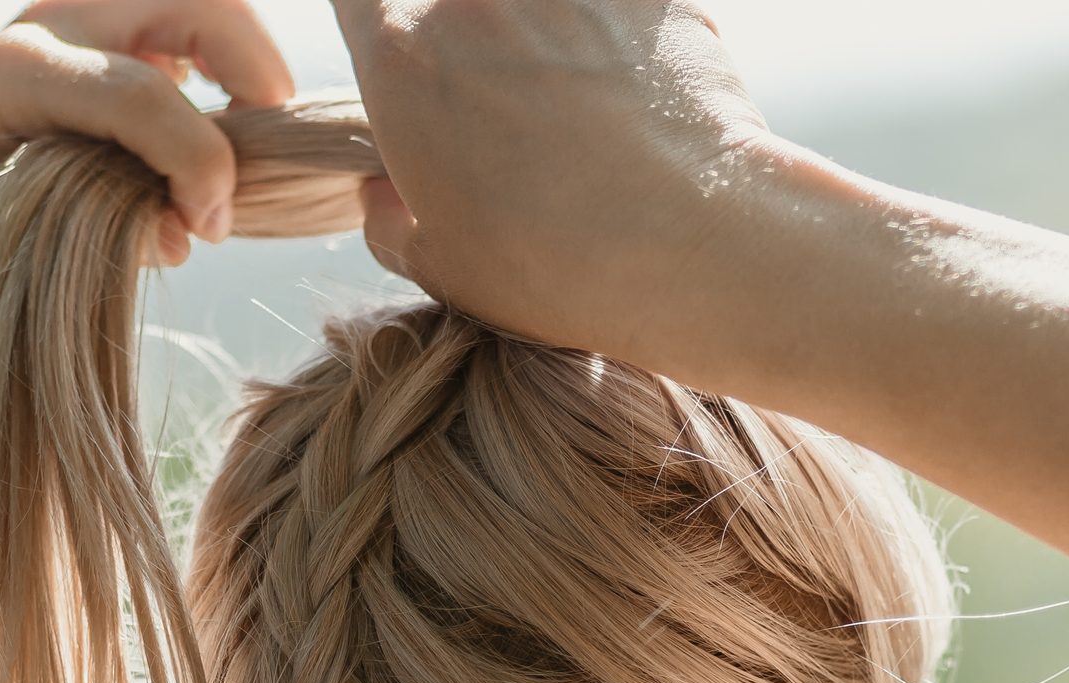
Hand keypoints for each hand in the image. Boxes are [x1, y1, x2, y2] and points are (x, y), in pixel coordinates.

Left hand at [0, 0, 296, 262]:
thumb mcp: (15, 239)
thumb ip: (104, 235)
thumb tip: (183, 233)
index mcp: (19, 69)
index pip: (143, 99)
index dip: (201, 166)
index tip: (209, 226)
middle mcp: (55, 18)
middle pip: (200, 4)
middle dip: (256, 75)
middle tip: (261, 153)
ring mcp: (85, 10)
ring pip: (206, 3)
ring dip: (245, 68)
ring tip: (238, 144)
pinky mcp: (109, 23)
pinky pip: (193, 24)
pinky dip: (223, 68)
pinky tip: (210, 127)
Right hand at [329, 0, 781, 363]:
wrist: (688, 246)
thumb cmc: (556, 269)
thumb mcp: (441, 267)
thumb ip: (389, 217)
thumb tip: (383, 192)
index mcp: (400, 55)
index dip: (380, 19)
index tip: (418, 66)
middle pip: (454, 1)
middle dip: (474, 39)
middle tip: (515, 107)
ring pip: (542, 7)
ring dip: (554, 39)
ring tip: (584, 108)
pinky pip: (620, 4)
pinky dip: (625, 37)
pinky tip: (644, 98)